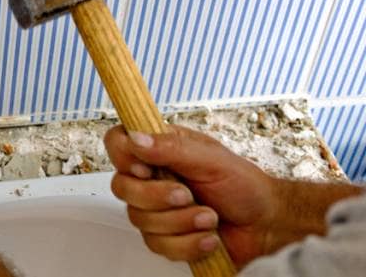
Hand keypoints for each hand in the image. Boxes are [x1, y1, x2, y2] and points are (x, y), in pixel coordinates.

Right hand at [103, 125, 277, 266]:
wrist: (266, 226)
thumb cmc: (245, 187)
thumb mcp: (212, 159)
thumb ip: (171, 147)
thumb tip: (136, 138)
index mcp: (160, 151)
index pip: (118, 143)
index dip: (124, 157)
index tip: (146, 168)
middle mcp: (153, 178)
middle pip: (122, 188)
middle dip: (157, 197)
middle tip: (187, 195)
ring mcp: (157, 210)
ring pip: (140, 220)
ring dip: (180, 222)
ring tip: (209, 217)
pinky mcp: (165, 237)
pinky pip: (158, 245)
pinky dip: (187, 243)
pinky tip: (207, 237)